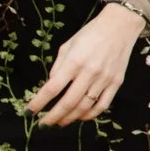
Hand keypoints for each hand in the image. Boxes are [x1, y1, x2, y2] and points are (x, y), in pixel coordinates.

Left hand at [26, 4, 145, 125]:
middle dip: (53, 117)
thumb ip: (58, 67)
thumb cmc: (91, 33)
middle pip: (68, 102)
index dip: (38, 103)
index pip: (52, 88)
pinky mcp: (116, 82)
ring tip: (60, 122)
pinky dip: (90, 115)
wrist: (121, 26)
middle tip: (43, 124)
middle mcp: (89, 72)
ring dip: (69, 118)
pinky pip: (102, 105)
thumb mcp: (68, 45)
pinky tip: (81, 117)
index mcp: (74, 61)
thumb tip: (51, 87)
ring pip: (84, 107)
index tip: (28, 112)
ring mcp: (104, 79)